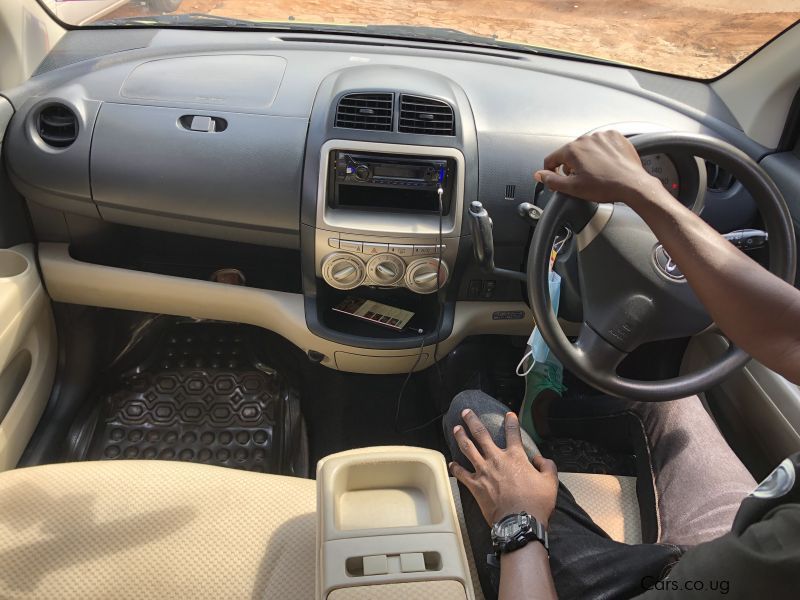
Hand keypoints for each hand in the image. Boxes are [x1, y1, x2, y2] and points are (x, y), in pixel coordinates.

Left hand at [449, 408, 558, 527]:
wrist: (520, 522)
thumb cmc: (536, 503)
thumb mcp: (550, 482)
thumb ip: (547, 466)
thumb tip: (541, 459)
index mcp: (515, 457)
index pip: (513, 433)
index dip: (511, 421)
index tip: (509, 414)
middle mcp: (497, 460)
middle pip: (481, 434)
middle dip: (472, 420)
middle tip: (465, 412)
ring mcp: (483, 471)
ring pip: (468, 448)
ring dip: (460, 437)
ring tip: (456, 429)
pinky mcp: (475, 486)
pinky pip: (461, 474)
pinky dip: (455, 468)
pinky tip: (452, 463)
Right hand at [534, 130, 660, 205]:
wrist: (632, 184)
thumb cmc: (606, 186)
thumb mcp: (573, 188)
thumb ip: (552, 180)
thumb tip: (540, 174)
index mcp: (573, 150)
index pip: (552, 159)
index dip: (551, 172)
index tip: (557, 180)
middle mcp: (586, 139)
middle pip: (570, 153)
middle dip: (571, 166)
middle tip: (581, 180)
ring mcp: (602, 136)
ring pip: (586, 148)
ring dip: (587, 158)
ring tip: (596, 173)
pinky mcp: (616, 137)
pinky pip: (602, 144)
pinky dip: (601, 153)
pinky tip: (606, 165)